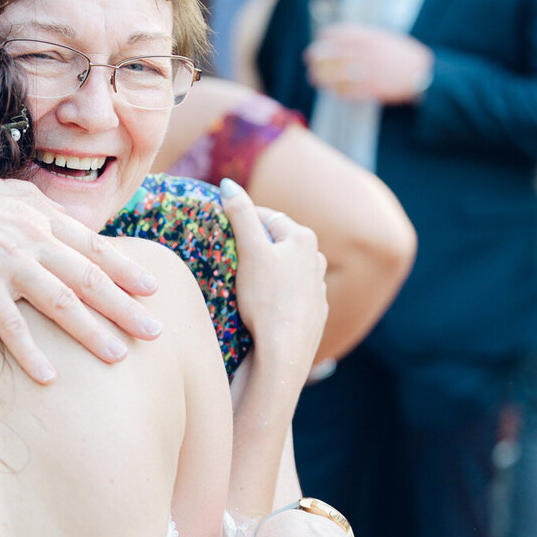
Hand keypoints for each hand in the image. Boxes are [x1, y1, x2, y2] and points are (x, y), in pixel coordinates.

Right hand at [0, 161, 161, 382]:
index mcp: (36, 214)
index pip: (91, 246)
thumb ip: (27, 207)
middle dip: (125, 306)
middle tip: (155, 331)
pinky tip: (50, 376)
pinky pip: (10, 323)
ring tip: (118, 356)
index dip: (124, 268)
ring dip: (92, 331)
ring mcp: (6, 259)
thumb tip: (47, 217)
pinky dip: (31, 350)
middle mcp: (30, 236)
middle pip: (88, 276)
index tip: (152, 288)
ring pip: (61, 300)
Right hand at [219, 179, 326, 380]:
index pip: (265, 217)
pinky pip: (290, 294)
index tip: (218, 229)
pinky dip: (275, 294)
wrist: (284, 352)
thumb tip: (229, 184)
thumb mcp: (250, 251)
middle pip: (276, 243)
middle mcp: (317, 259)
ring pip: (285, 269)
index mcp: (303, 238)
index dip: (239, 221)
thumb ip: (240, 215)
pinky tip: (261, 305)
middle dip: (254, 247)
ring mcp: (317, 287)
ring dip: (266, 271)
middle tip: (227, 258)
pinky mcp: (313, 313)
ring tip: (243, 283)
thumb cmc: (267, 299)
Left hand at [304, 23, 432, 102]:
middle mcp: (366, 54)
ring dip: (321, 75)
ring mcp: (367, 72)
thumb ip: (366, 38)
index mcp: (371, 39)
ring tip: (313, 77)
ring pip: (335, 74)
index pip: (342, 33)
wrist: (423, 74)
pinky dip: (336, 90)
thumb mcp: (386, 39)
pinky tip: (331, 90)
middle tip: (309, 57)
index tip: (320, 37)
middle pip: (333, 53)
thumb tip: (343, 38)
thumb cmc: (404, 56)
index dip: (328, 35)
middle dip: (317, 55)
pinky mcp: (369, 90)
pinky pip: (346, 91)